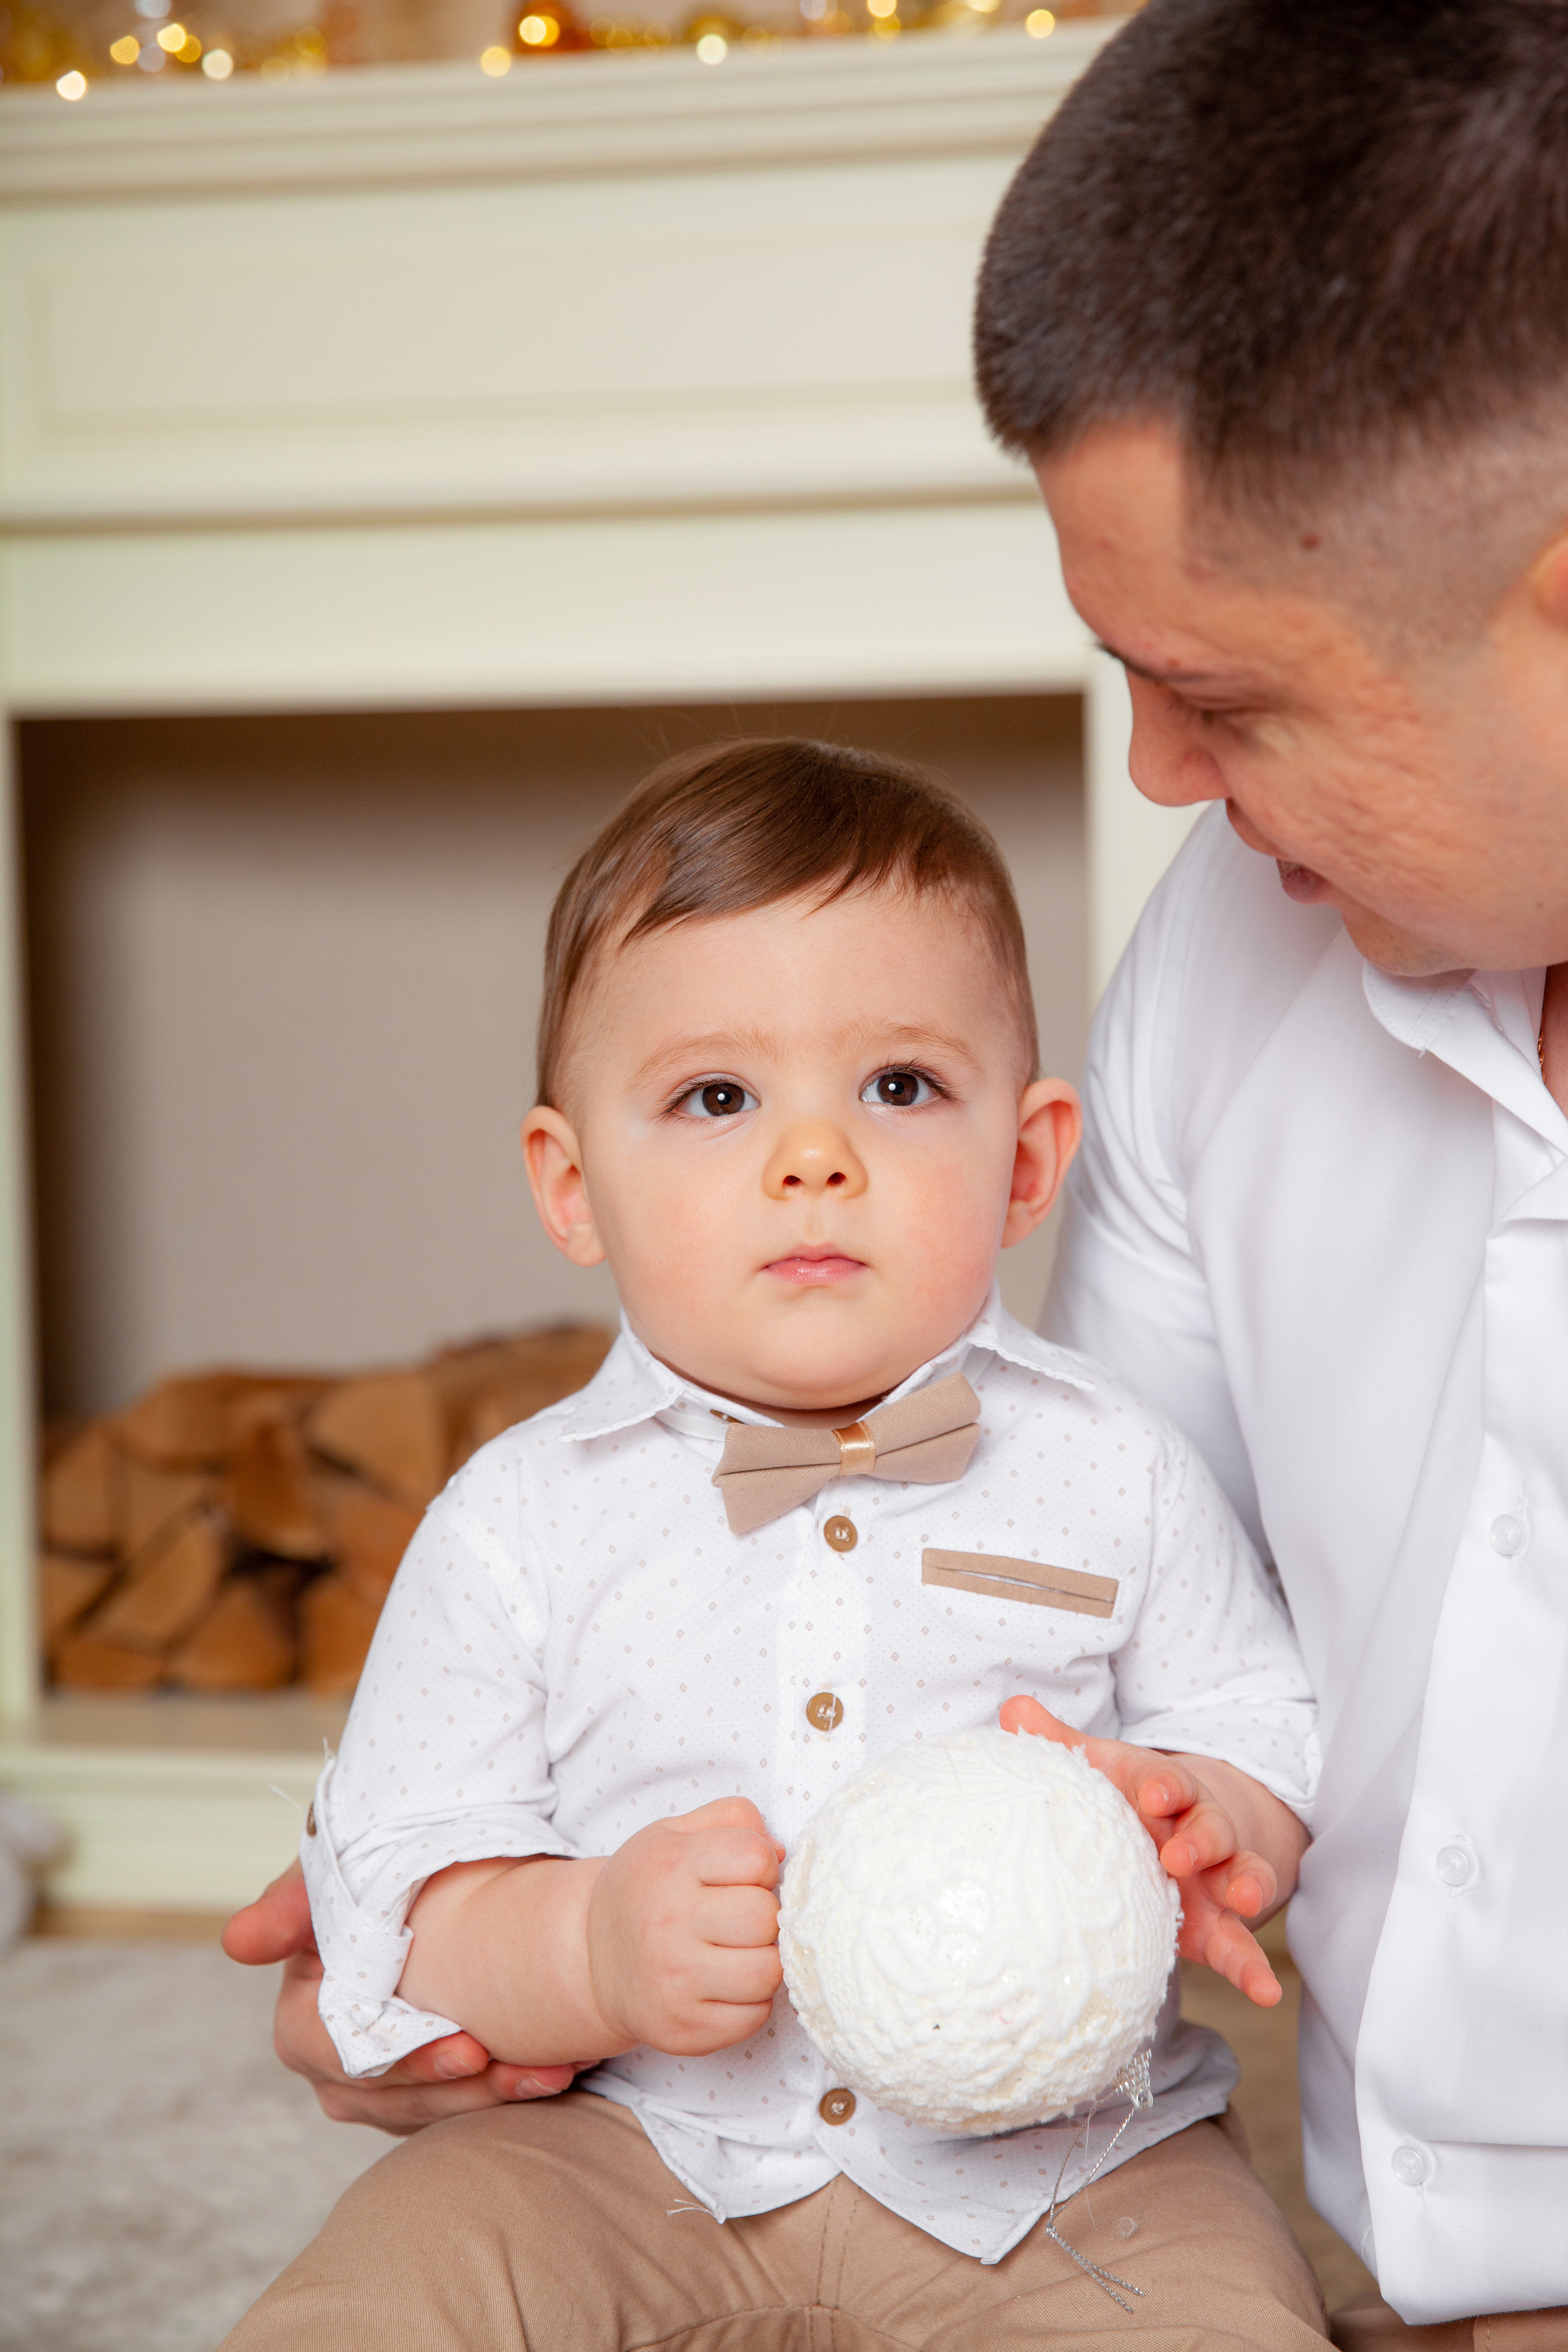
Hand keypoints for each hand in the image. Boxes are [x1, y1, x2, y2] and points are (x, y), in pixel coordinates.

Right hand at [223, 1859, 575, 2133]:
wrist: (424, 1883)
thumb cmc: (365, 1876)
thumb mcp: (328, 1876)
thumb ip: (288, 1904)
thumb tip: (236, 1942)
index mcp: (306, 2022)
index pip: (345, 2058)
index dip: (406, 2061)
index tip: (468, 2048)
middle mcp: (342, 2070)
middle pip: (401, 2099)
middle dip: (467, 2092)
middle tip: (529, 2069)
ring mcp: (390, 2089)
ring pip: (441, 2113)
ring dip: (502, 2097)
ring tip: (558, 2071)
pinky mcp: (436, 2093)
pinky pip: (472, 2106)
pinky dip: (515, 2090)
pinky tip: (563, 2070)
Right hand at [587, 1798, 784, 2056]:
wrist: (591, 1958)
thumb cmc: (646, 1889)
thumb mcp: (675, 1833)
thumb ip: (734, 1819)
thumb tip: (780, 1852)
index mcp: (669, 1866)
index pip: (755, 1858)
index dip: (761, 1865)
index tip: (743, 1875)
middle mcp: (667, 1925)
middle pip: (764, 1918)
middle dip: (763, 1914)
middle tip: (740, 1917)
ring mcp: (673, 1984)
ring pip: (767, 1972)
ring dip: (763, 1960)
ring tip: (737, 1950)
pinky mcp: (682, 2031)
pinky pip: (754, 2017)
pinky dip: (751, 2001)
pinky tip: (726, 1984)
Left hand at [998, 1696, 1305, 2007]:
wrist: (1178, 1827)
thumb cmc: (1123, 1798)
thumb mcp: (1096, 1770)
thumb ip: (1058, 1743)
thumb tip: (1013, 1708)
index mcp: (1163, 1791)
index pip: (1167, 1781)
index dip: (1163, 1786)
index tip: (1152, 1794)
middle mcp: (1197, 1831)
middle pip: (1210, 1828)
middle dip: (1201, 1840)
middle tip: (1179, 1855)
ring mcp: (1215, 1879)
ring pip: (1241, 1876)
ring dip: (1246, 1886)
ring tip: (1245, 1902)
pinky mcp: (1219, 1925)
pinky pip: (1242, 1947)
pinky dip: (1255, 1969)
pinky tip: (1267, 1993)